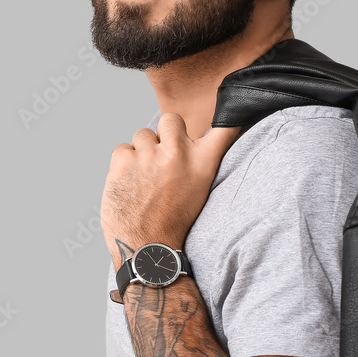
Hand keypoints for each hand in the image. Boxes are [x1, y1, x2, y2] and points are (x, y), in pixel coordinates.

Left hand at [100, 113, 241, 264]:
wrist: (147, 249)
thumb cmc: (172, 223)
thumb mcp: (197, 191)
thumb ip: (194, 164)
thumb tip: (188, 143)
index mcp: (202, 163)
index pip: (224, 130)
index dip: (231, 115)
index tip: (236, 107)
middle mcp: (178, 153)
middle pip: (171, 119)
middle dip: (164, 133)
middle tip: (161, 157)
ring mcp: (150, 155)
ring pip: (142, 134)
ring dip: (141, 152)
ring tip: (143, 179)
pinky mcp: (124, 160)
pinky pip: (122, 149)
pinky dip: (122, 164)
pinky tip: (128, 184)